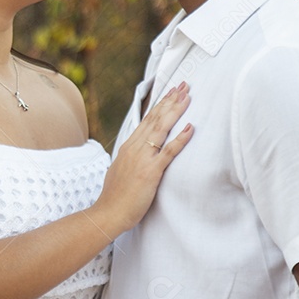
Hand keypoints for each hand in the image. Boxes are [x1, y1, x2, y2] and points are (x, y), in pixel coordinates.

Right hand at [94, 83, 192, 235]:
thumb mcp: (121, 170)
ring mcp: (142, 159)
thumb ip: (130, 159)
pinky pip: (168, 152)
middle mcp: (135, 148)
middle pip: (155, 118)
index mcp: (129, 147)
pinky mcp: (150, 172)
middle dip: (170, 100)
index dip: (160, 104)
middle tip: (183, 85)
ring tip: (187, 97)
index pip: (147, 120)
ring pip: (161, 129)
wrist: (108, 213)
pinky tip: (190, 127)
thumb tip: (136, 154)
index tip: (171, 91)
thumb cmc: (115, 197)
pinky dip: (180, 139)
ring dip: (175, 111)